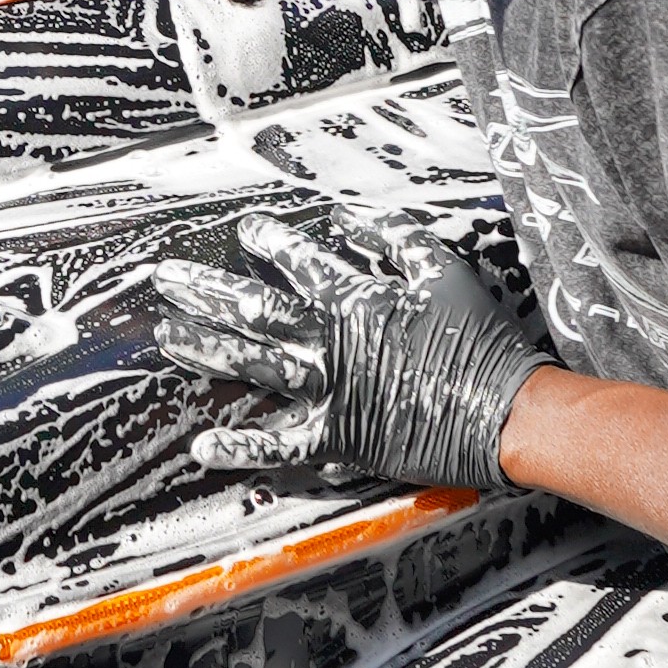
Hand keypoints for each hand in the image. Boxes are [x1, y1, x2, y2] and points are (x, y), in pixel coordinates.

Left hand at [155, 214, 553, 496]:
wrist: (503, 409)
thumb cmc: (479, 340)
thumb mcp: (443, 270)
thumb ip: (393, 239)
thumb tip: (346, 218)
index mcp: (356, 301)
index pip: (299, 262)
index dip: (268, 241)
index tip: (243, 230)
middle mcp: (331, 342)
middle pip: (255, 310)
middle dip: (206, 290)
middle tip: (165, 277)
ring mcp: (329, 391)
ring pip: (253, 366)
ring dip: (205, 350)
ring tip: (165, 335)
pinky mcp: (337, 438)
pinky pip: (280, 445)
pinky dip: (242, 449)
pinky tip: (201, 448)